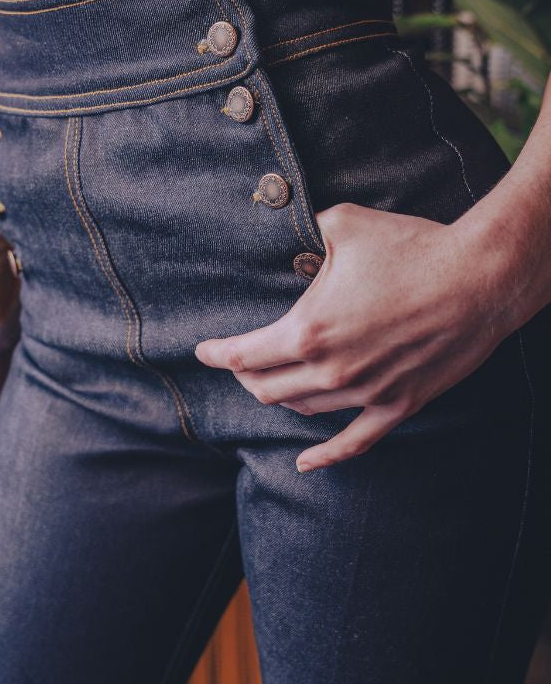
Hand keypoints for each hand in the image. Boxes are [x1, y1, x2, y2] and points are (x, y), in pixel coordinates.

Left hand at [194, 201, 515, 471]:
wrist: (479, 277)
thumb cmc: (411, 247)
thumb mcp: (343, 224)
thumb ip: (303, 228)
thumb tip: (284, 220)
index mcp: (308, 329)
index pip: (244, 354)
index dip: (217, 353)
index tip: (203, 351)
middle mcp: (330, 370)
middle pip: (265, 387)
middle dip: (244, 375)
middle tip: (238, 362)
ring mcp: (365, 394)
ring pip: (301, 410)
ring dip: (278, 398)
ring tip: (269, 385)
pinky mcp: (398, 405)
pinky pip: (354, 442)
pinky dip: (325, 456)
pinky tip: (305, 462)